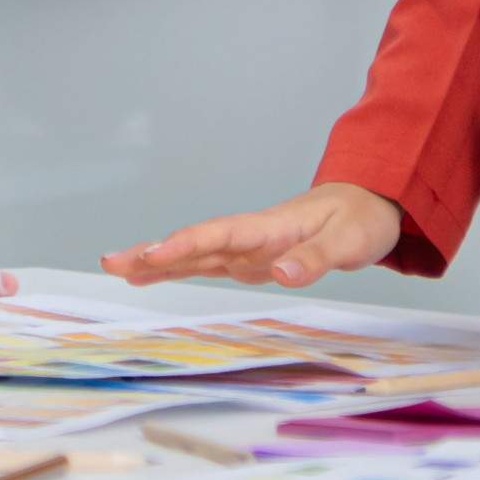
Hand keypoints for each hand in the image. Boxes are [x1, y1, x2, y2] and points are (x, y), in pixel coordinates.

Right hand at [101, 181, 404, 289]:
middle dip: (152, 252)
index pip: (217, 235)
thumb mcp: (347, 242)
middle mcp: (249, 236)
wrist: (368, 203)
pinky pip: (204, 263)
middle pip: (192, 243)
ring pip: (192, 253)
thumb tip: (281, 276)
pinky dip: (175, 268)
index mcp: (268, 227)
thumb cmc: (358, 221)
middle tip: (111, 262)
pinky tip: (148, 275)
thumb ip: (313, 259)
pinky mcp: (248, 259)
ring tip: (115, 268)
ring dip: (155, 260)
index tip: (151, 255)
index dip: (182, 246)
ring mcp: (245, 247)